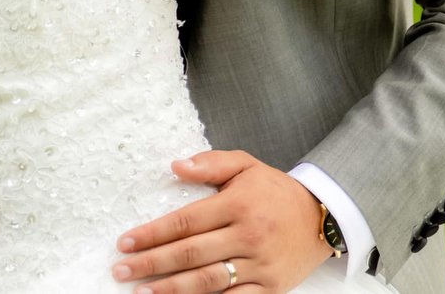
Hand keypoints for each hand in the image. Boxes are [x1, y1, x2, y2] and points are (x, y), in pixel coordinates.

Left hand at [112, 151, 331, 292]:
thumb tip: (175, 166)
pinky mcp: (271, 288)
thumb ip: (211, 164)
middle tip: (121, 271)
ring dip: (172, 289)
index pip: (186, 221)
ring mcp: (260, 265)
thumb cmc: (275, 190)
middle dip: (152, 264)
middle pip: (191, 254)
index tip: (125, 242)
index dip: (153, 233)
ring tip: (143, 293)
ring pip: (209, 281)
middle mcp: (248, 234)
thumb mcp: (246, 165)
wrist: (322, 216)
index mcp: (238, 203)